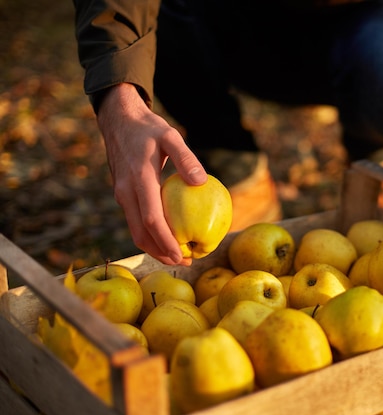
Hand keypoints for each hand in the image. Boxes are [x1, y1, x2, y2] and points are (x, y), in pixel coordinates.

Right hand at [97, 83, 206, 264]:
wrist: (118, 120)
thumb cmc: (148, 128)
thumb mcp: (171, 136)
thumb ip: (186, 158)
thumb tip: (201, 182)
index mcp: (139, 180)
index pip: (152, 221)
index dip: (167, 242)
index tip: (182, 256)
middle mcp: (126, 192)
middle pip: (141, 234)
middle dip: (161, 253)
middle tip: (185, 263)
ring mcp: (121, 194)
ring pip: (135, 230)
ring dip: (154, 247)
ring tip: (177, 257)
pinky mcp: (122, 194)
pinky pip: (135, 221)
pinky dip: (149, 234)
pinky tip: (167, 237)